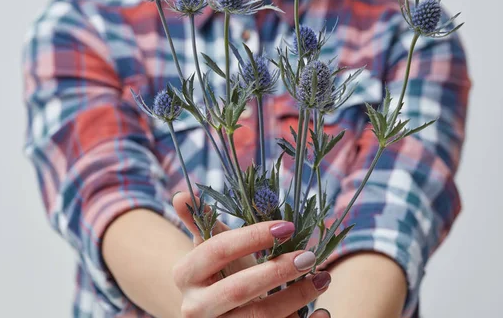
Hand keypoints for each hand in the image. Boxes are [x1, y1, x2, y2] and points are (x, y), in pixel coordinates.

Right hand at [172, 192, 331, 317]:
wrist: (214, 313)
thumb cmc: (219, 273)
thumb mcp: (210, 248)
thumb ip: (199, 222)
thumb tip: (180, 195)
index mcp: (185, 274)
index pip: (218, 250)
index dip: (252, 237)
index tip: (287, 227)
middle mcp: (195, 308)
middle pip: (238, 289)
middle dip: (277, 271)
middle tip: (309, 256)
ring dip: (296, 298)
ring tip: (322, 278)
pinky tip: (322, 311)